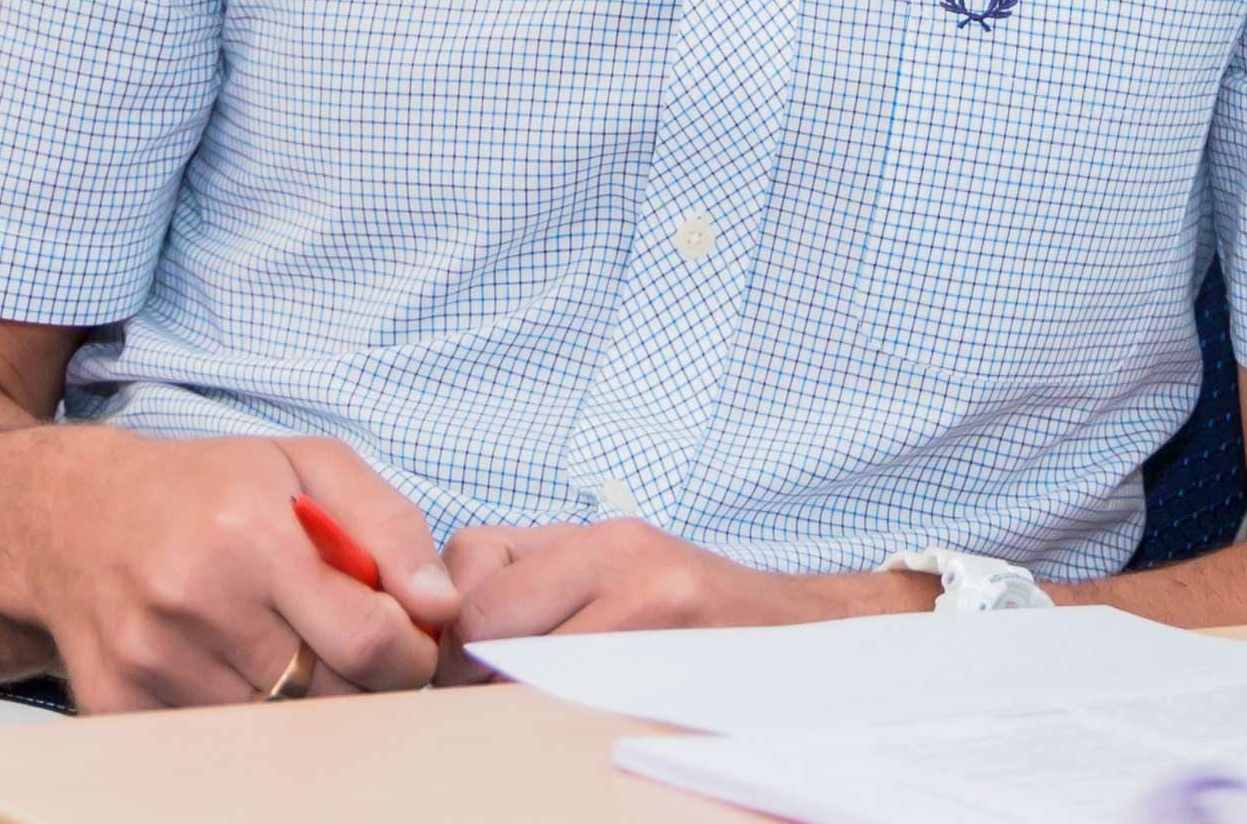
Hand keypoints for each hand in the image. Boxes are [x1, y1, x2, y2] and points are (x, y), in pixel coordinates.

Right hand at [20, 429, 454, 710]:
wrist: (74, 517)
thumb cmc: (209, 488)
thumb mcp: (311, 466)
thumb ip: (391, 527)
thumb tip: (440, 605)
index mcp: (253, 535)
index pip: (368, 641)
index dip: (410, 655)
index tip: (413, 644)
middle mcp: (195, 602)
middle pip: (326, 695)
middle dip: (364, 683)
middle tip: (358, 650)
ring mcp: (150, 660)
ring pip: (275, 727)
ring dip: (304, 702)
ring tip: (295, 650)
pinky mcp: (115, 703)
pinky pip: (215, 743)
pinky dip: (243, 719)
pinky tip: (239, 671)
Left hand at [440, 518, 929, 669]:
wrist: (805, 642)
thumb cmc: (700, 628)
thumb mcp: (624, 584)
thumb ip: (543, 592)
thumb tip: (440, 634)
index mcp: (599, 536)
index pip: (469, 557)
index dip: (450, 620)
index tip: (466, 661)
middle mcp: (619, 549)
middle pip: (481, 610)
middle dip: (464, 667)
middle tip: (485, 696)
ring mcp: (648, 593)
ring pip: (515, 652)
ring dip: (506, 692)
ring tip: (534, 702)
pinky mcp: (670, 640)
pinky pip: (568, 684)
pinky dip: (555, 707)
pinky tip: (579, 709)